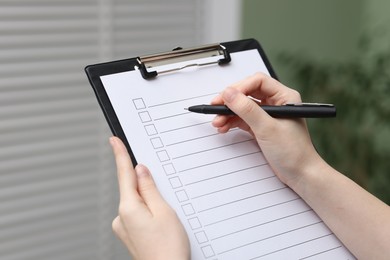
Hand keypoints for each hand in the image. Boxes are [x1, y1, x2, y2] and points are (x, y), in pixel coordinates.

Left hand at [109, 136, 189, 259]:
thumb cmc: (169, 249)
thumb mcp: (164, 212)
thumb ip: (150, 189)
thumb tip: (140, 171)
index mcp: (129, 209)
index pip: (124, 175)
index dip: (120, 155)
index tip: (113, 141)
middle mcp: (121, 218)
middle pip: (132, 189)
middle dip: (146, 185)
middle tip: (164, 199)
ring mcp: (123, 228)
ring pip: (137, 202)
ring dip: (150, 201)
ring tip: (167, 218)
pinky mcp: (130, 234)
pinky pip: (137, 214)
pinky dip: (148, 212)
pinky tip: (160, 223)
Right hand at [211, 72, 321, 188]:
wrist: (300, 174)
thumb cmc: (294, 152)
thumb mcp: (267, 128)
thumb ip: (247, 109)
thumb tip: (229, 94)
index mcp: (284, 96)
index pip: (258, 81)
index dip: (239, 87)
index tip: (225, 97)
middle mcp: (277, 102)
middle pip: (247, 93)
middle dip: (230, 101)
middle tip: (216, 107)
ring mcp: (268, 115)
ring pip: (243, 106)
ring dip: (229, 113)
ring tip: (218, 122)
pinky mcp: (262, 127)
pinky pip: (243, 119)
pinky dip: (232, 122)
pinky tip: (224, 127)